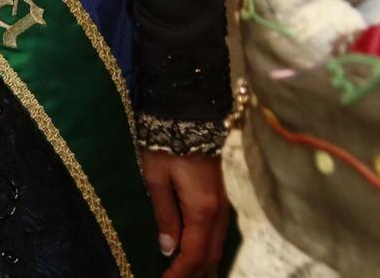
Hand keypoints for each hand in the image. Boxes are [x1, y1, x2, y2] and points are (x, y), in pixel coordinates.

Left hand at [142, 149, 228, 277]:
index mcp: (202, 210)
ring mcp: (224, 206)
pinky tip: (189, 247)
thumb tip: (167, 248)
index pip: (194, 254)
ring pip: (216, 245)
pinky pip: (217, 232)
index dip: (180, 273)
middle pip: (210, 255)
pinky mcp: (221, 198)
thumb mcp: (156, 179)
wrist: (189, 117)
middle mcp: (219, 212)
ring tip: (177, 268)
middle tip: (169, 277)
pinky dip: (204, 246)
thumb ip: (164, 214)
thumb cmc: (166, 146)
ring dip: (199, 260)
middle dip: (191, 271)